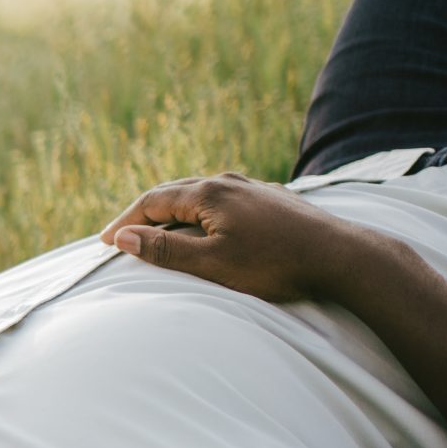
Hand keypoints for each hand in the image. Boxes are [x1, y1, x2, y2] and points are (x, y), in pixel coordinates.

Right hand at [99, 171, 384, 303]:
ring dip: (173, 210)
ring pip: (200, 193)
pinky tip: (206, 225)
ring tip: (158, 228)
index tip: (104, 242)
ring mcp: (252, 188)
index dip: (124, 221)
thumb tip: (122, 236)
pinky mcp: (272, 199)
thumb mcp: (212, 264)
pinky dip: (201, 212)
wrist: (342, 257)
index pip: (152, 201)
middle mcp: (228, 182)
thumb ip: (165, 249)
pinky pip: (223, 199)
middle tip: (122, 234)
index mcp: (208, 194)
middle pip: (174, 192)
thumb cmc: (275, 265)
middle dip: (144, 212)